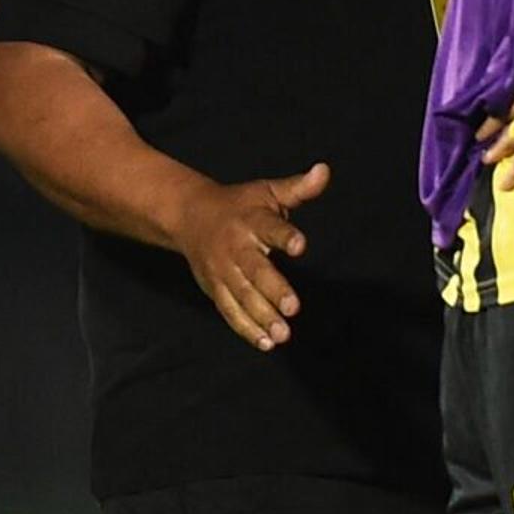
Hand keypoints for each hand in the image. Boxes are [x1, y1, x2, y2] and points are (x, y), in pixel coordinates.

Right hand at [170, 163, 326, 350]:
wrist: (188, 215)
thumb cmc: (241, 205)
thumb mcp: (268, 191)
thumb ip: (299, 188)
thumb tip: (325, 170)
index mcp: (251, 221)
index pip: (271, 228)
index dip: (285, 236)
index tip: (300, 246)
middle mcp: (235, 247)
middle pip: (254, 271)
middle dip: (273, 289)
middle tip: (294, 308)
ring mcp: (222, 271)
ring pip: (241, 297)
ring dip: (262, 317)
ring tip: (283, 335)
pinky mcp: (214, 289)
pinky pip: (230, 312)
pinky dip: (246, 329)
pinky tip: (267, 343)